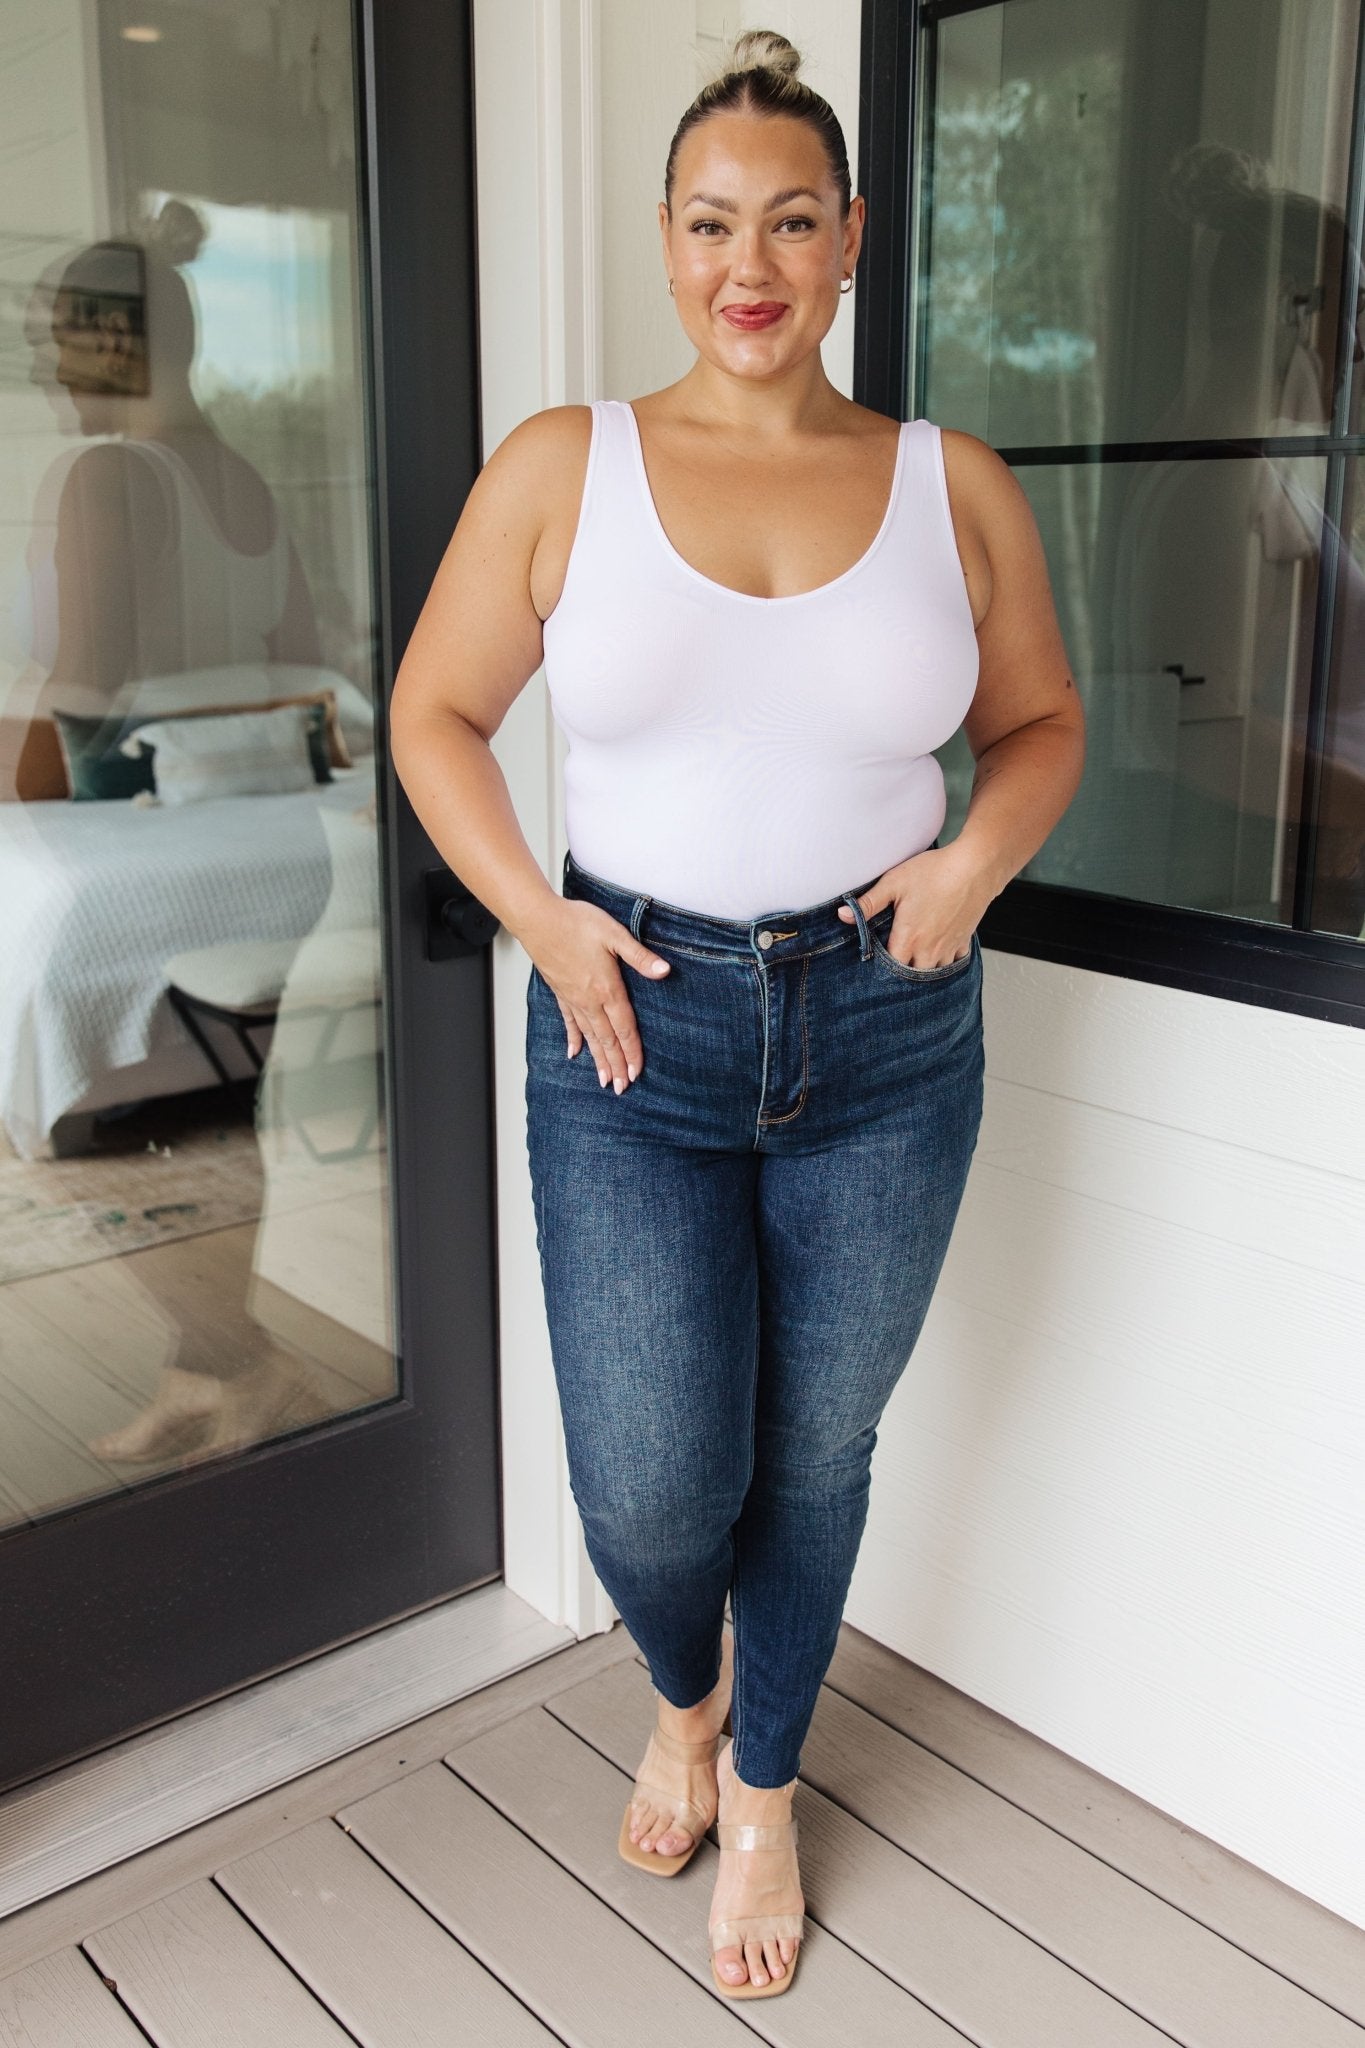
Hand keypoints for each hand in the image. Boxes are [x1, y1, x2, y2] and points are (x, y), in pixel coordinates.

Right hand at [525, 899, 670, 1091]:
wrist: (538, 919)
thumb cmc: (575, 922)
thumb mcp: (614, 935)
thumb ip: (639, 957)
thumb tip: (665, 970)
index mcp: (607, 989)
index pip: (624, 1028)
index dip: (632, 1052)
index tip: (636, 1073)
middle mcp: (589, 1001)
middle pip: (607, 1040)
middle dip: (616, 1066)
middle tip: (622, 1088)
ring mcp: (573, 999)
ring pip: (590, 1037)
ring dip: (598, 1060)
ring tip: (604, 1081)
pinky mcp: (560, 993)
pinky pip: (569, 1023)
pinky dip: (574, 1039)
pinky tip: (574, 1053)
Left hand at [836, 843, 988, 968]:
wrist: (975, 866)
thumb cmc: (934, 872)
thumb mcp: (894, 882)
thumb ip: (868, 903)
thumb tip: (842, 915)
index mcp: (909, 938)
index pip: (890, 968)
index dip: (882, 968)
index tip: (875, 964)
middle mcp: (930, 949)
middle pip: (912, 975)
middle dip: (902, 973)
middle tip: (894, 964)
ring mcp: (948, 947)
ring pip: (934, 972)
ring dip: (924, 969)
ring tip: (914, 961)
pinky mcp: (964, 940)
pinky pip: (954, 962)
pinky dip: (945, 962)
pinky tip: (938, 954)